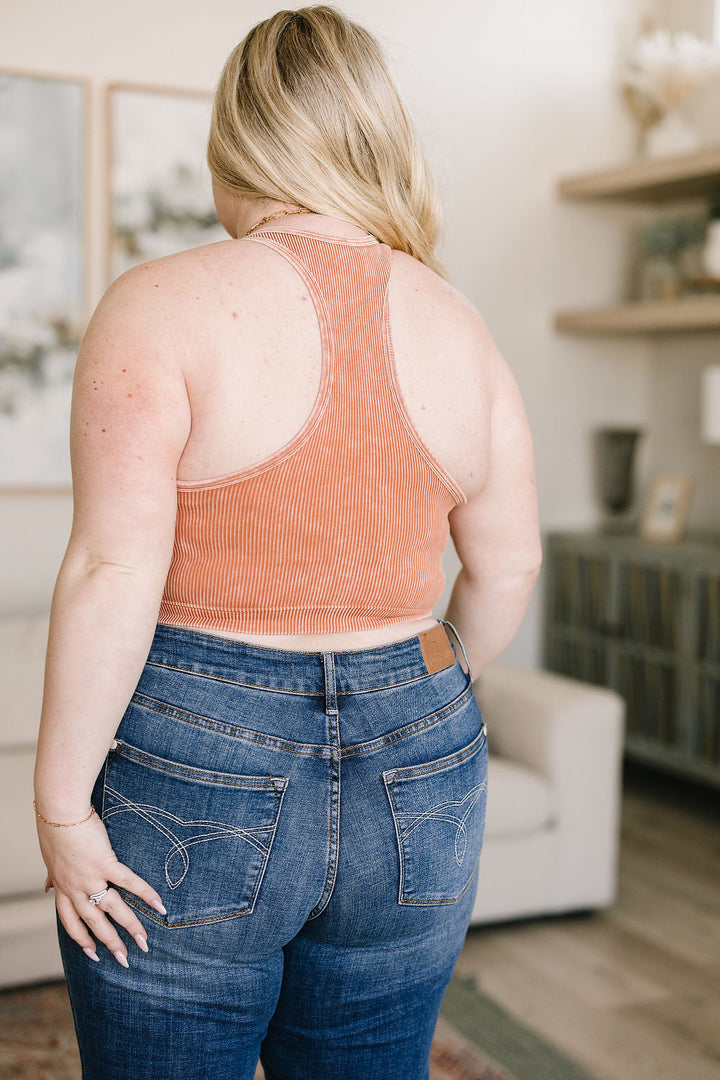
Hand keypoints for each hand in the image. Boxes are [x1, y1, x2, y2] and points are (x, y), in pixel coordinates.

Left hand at [36, 809, 166, 965]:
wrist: (59, 813)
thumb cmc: (54, 831)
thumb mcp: (50, 859)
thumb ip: (53, 876)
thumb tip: (46, 887)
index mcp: (63, 889)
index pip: (71, 923)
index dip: (82, 940)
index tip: (93, 954)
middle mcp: (76, 889)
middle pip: (94, 924)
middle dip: (110, 944)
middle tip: (125, 960)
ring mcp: (91, 878)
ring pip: (113, 910)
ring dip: (130, 927)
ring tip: (144, 942)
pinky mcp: (106, 863)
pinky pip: (129, 883)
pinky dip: (145, 894)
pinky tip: (159, 905)